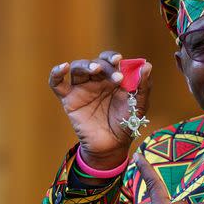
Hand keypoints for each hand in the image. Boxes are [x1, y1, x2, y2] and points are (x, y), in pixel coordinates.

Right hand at [49, 50, 151, 169]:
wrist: (112, 146)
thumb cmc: (126, 124)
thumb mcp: (139, 106)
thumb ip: (143, 86)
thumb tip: (147, 65)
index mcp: (113, 78)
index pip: (110, 60)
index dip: (112, 57)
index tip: (119, 60)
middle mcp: (96, 81)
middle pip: (95, 63)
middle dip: (105, 66)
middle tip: (116, 77)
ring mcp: (82, 89)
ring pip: (78, 68)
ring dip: (86, 65)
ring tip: (95, 70)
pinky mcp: (69, 99)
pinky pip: (56, 83)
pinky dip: (56, 73)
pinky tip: (63, 67)